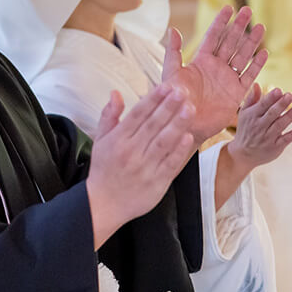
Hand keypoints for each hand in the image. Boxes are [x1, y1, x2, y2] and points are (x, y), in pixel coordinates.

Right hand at [86, 86, 195, 248]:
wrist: (104, 204)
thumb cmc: (104, 170)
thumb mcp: (101, 141)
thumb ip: (110, 116)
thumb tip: (116, 93)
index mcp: (118, 140)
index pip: (137, 115)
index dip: (153, 99)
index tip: (166, 86)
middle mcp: (131, 152)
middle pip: (153, 126)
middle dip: (168, 107)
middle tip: (182, 92)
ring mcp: (145, 168)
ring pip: (163, 142)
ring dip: (177, 125)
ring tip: (189, 109)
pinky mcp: (157, 182)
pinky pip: (170, 164)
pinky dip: (179, 150)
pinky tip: (188, 137)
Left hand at [161, 5, 267, 144]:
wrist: (186, 126)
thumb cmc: (174, 102)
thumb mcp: (171, 75)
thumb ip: (173, 53)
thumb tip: (172, 29)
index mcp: (200, 61)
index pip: (213, 37)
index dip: (221, 22)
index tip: (229, 8)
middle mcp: (216, 68)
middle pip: (231, 42)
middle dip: (239, 26)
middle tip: (248, 10)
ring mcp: (228, 80)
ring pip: (242, 56)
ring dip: (251, 41)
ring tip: (260, 26)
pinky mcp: (236, 94)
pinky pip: (249, 76)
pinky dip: (256, 65)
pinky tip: (264, 53)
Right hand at [227, 85, 291, 171]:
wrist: (243, 154)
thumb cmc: (246, 129)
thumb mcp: (245, 114)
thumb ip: (252, 99)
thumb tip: (257, 84)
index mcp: (252, 116)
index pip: (262, 105)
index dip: (271, 98)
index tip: (279, 90)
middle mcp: (259, 127)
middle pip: (272, 114)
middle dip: (281, 104)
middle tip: (291, 95)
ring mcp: (267, 138)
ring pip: (280, 125)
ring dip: (290, 115)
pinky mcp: (275, 147)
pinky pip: (285, 140)